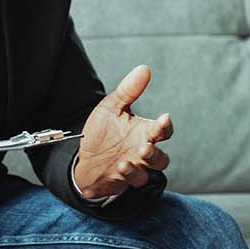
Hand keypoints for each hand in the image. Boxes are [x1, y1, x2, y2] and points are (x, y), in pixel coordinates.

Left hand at [73, 65, 172, 200]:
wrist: (85, 159)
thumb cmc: (102, 133)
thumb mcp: (111, 108)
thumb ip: (129, 90)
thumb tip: (144, 68)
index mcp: (144, 132)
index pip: (163, 130)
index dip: (165, 125)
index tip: (163, 118)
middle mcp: (144, 150)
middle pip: (162, 155)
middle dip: (156, 151)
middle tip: (146, 145)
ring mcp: (136, 166)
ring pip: (153, 169)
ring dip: (146, 163)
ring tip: (134, 155)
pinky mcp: (125, 179)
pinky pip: (135, 180)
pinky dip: (130, 173)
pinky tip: (121, 166)